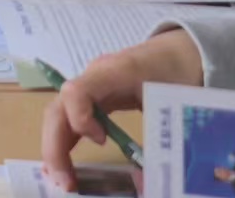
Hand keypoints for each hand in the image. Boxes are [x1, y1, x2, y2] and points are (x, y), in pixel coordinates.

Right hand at [43, 31, 200, 189]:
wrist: (179, 53)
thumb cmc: (180, 75)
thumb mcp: (177, 103)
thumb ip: (164, 137)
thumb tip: (148, 181)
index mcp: (115, 72)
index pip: (77, 91)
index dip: (79, 119)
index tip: (101, 141)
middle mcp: (94, 78)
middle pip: (59, 108)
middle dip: (55, 147)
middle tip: (65, 182)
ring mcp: (90, 87)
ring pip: (58, 115)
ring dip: (55, 148)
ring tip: (63, 181)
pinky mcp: (93, 98)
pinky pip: (69, 119)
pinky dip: (63, 143)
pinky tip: (64, 167)